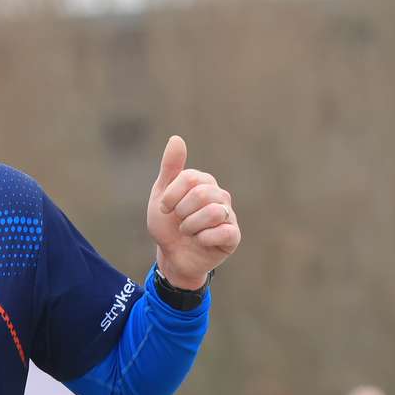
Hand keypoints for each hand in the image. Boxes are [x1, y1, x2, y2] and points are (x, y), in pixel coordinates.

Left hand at [147, 135, 239, 289]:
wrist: (172, 256)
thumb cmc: (168, 225)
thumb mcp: (162, 195)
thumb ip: (170, 168)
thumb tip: (176, 138)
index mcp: (204, 182)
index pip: (189, 178)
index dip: (171, 196)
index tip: (164, 208)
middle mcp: (220, 195)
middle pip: (201, 194)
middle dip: (182, 212)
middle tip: (179, 222)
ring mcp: (229, 215)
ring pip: (214, 212)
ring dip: (192, 226)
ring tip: (189, 232)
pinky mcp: (233, 237)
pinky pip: (224, 232)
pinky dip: (204, 238)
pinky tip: (200, 242)